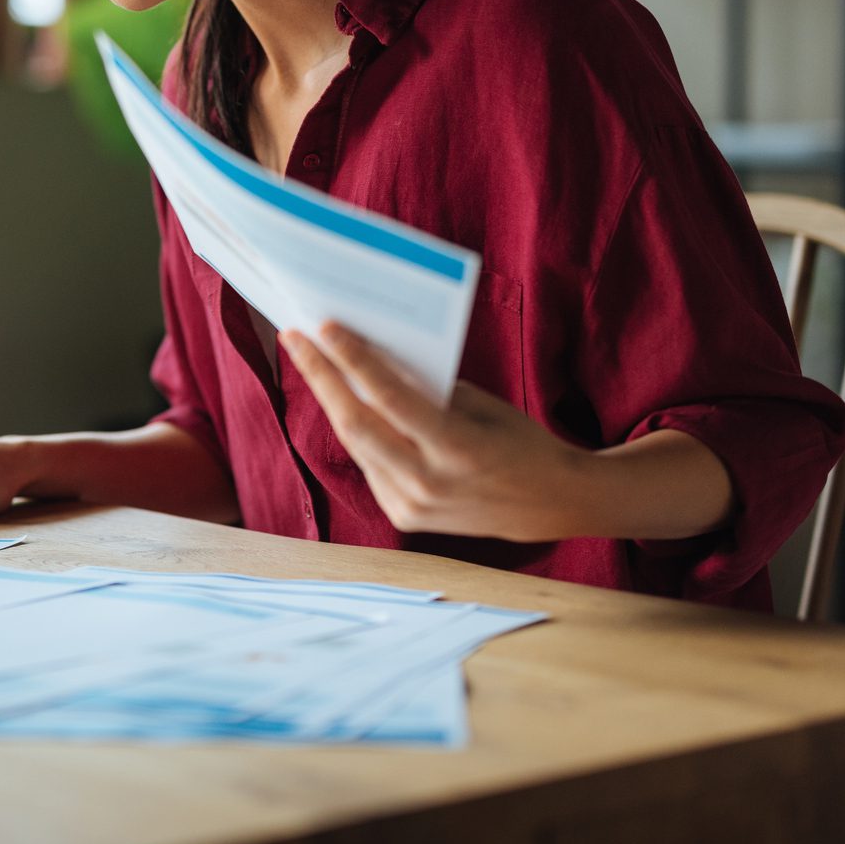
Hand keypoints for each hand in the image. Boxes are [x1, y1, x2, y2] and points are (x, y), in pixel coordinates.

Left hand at [281, 321, 592, 541]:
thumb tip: (373, 363)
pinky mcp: (403, 516)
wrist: (549, 503)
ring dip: (332, 401)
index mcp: (456, 449)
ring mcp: (412, 506)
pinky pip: (370, 464)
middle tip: (295, 339)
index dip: (353, 360)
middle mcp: (427, 483)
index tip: (326, 326)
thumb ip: (428, 392)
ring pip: (356, 444)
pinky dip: (358, 432)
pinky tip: (345, 402)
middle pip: (355, 425)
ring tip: (313, 362)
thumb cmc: (520, 442)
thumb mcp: (482, 407)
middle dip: (320, 377)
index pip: (390, 398)